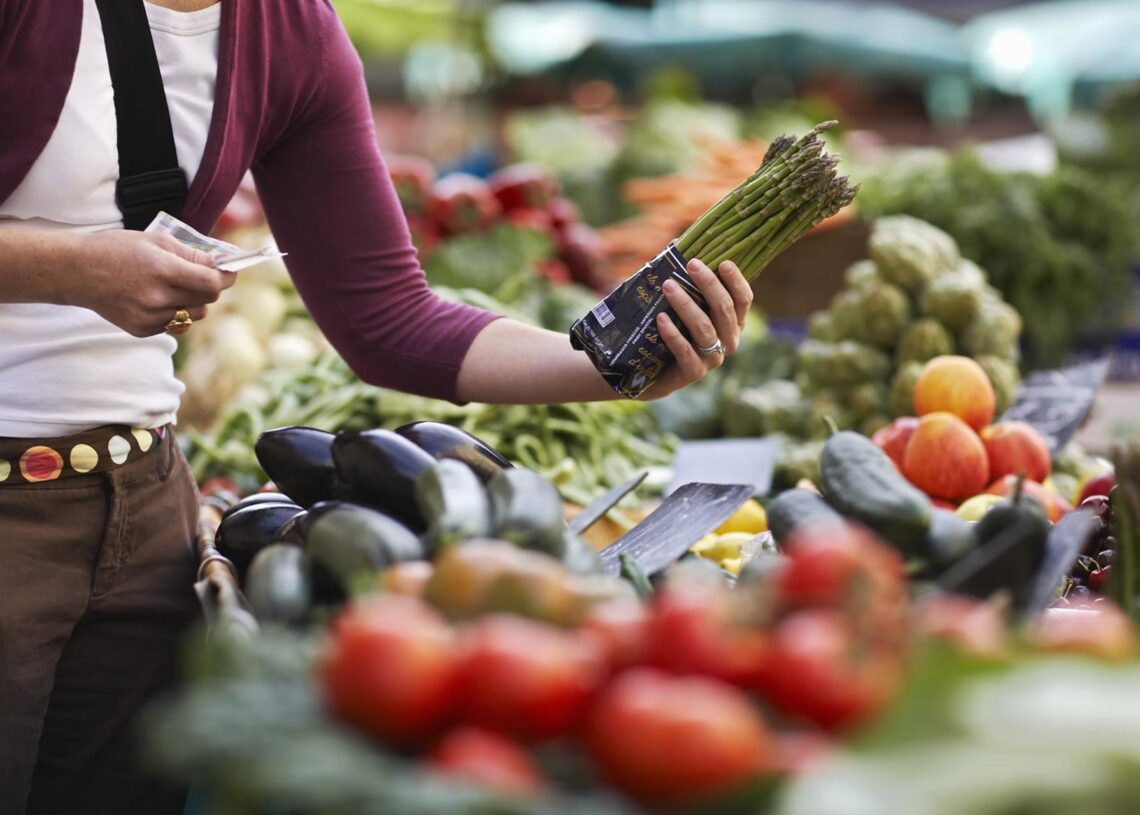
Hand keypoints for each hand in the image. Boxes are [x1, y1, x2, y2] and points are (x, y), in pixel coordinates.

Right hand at [76, 230, 234, 336]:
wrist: (76, 271)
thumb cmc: (116, 249)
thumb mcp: (155, 241)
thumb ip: (191, 254)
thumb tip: (220, 264)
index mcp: (163, 271)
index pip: (211, 284)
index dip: (225, 278)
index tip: (229, 271)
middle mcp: (157, 298)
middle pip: (207, 301)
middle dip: (211, 288)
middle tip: (202, 276)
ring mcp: (149, 318)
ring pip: (195, 315)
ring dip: (195, 302)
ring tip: (177, 286)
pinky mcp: (142, 330)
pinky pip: (175, 325)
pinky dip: (175, 312)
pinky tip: (158, 298)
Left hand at [639, 259, 752, 400]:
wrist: (649, 371)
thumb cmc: (667, 330)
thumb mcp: (679, 304)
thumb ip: (684, 281)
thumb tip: (676, 245)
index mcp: (732, 322)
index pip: (743, 300)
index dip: (736, 281)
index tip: (723, 262)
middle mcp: (728, 341)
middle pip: (725, 310)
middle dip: (709, 285)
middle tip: (691, 265)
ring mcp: (711, 359)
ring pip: (705, 329)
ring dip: (686, 305)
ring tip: (668, 286)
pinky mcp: (693, 373)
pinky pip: (686, 352)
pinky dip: (673, 334)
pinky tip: (660, 319)